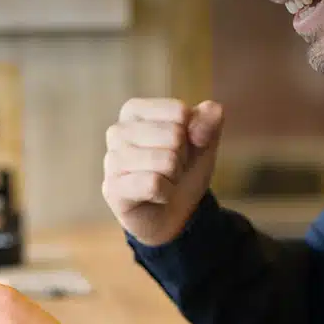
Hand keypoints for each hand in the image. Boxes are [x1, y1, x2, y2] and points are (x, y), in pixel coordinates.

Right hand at [102, 98, 224, 245]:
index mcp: (134, 110)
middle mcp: (117, 131)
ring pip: (166, 160)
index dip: (191, 133)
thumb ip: (210, 120)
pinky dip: (166, 193)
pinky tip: (156, 196)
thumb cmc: (183, 170)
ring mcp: (112, 161)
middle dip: (183, 157)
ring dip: (174, 176)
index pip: (179, 111)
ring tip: (163, 181)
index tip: (179, 147)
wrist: (174, 214)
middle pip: (174, 135)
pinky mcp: (113, 189)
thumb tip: (211, 109)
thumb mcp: (203, 142)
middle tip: (171, 169)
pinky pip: (154, 184)